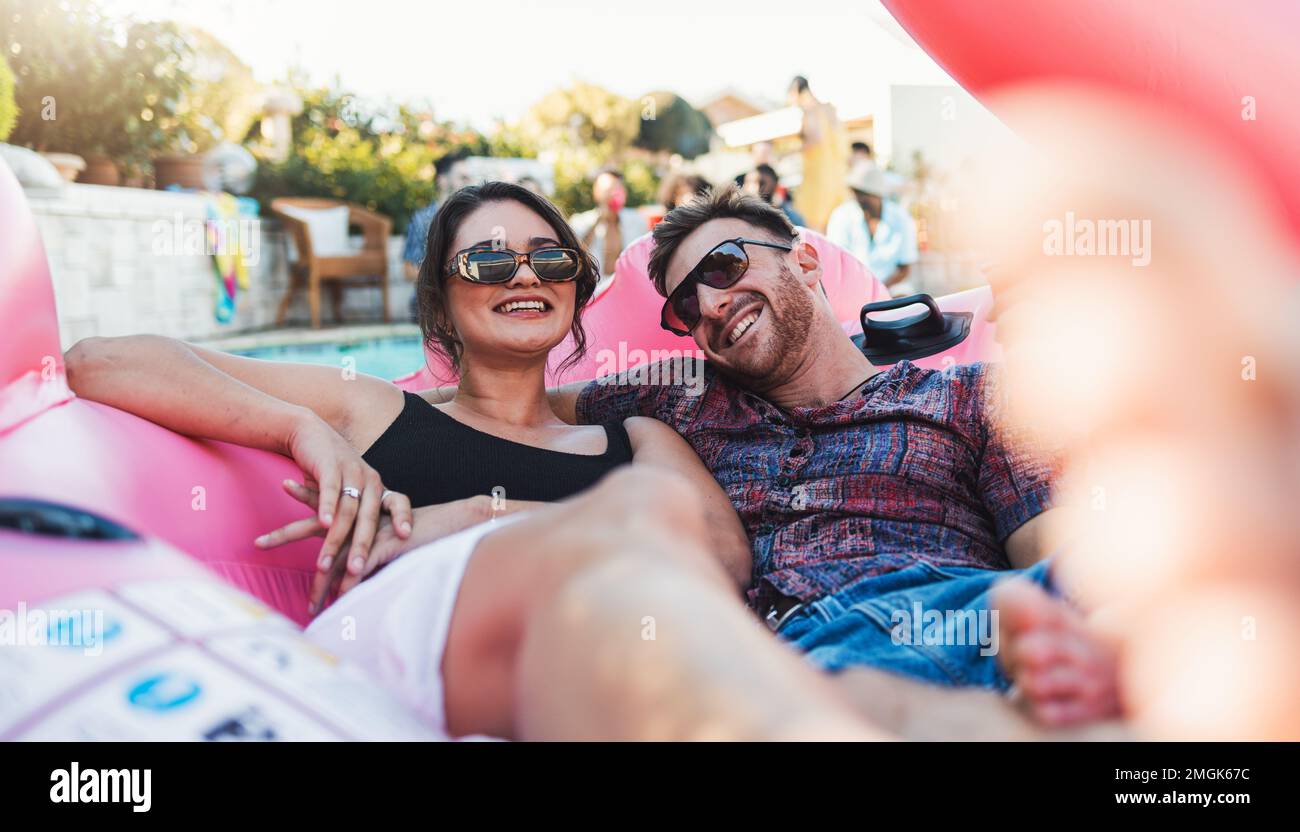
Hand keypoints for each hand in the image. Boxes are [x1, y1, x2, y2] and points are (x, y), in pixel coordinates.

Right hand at [255, 414, 411, 605]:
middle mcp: (369, 479)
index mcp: (378, 486)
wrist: (308, 433)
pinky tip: (325, 524)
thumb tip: (366, 548)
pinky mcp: (329, 467)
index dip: (404, 518)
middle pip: (370, 516)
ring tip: (325, 563)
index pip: (399, 502)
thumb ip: (356, 517)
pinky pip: (331, 491)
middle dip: (363, 546)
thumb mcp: (348, 493)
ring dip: (336, 538)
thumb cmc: (329, 471)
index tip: (407, 538)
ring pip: (347, 510)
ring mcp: (350, 472)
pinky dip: (328, 508)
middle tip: (357, 570)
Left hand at [274, 488, 491, 612]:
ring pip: (340, 555)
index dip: (303, 497)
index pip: (324, 504)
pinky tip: (342, 600)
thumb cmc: (426, 529)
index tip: (280, 488)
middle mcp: (362, 519)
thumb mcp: (392, 534)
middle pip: (317, 525)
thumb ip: (371, 543)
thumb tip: (352, 563)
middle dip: (286, 534)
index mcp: (360, 512)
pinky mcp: (391, 543)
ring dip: (323, 582)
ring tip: (309, 604)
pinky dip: (353, 583)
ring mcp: (375, 531)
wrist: (459, 520)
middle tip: (258, 542)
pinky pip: (366, 565)